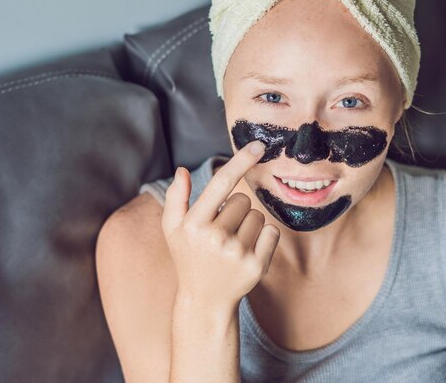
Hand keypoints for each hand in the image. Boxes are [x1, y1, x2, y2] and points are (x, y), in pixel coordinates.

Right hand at [161, 141, 280, 308]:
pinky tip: (248, 252)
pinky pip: (272, 233)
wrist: (205, 300)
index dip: (240, 161)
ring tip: (233, 244)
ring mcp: (237, 253)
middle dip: (236, 211)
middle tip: (223, 231)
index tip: (259, 145)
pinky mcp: (256, 265)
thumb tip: (183, 170)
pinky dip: (265, 238)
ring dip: (249, 225)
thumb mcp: (172, 229)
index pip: (221, 184)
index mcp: (193, 224)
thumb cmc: (189, 257)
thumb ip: (176, 198)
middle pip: (243, 200)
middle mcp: (215, 238)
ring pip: (259, 216)